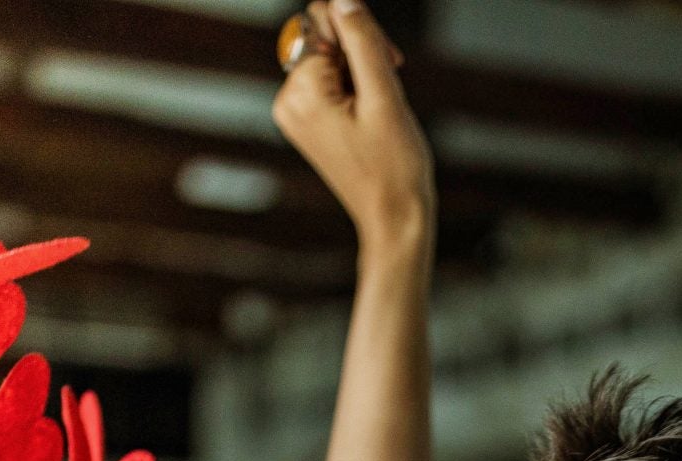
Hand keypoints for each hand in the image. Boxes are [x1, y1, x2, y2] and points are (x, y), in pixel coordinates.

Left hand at [273, 0, 433, 247]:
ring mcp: (294, 113)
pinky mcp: (306, 122)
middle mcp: (287, 100)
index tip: (388, 63)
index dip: (362, 33)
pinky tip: (370, 116)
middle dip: (361, 52)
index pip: (324, 21)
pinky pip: (329, 82)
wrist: (393, 217)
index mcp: (300, 92)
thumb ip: (362, 40)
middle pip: (324, 37)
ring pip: (329, 58)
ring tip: (379, 109)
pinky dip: (355, 89)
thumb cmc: (394, 165)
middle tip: (387, 88)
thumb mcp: (384, 95)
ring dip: (361, 72)